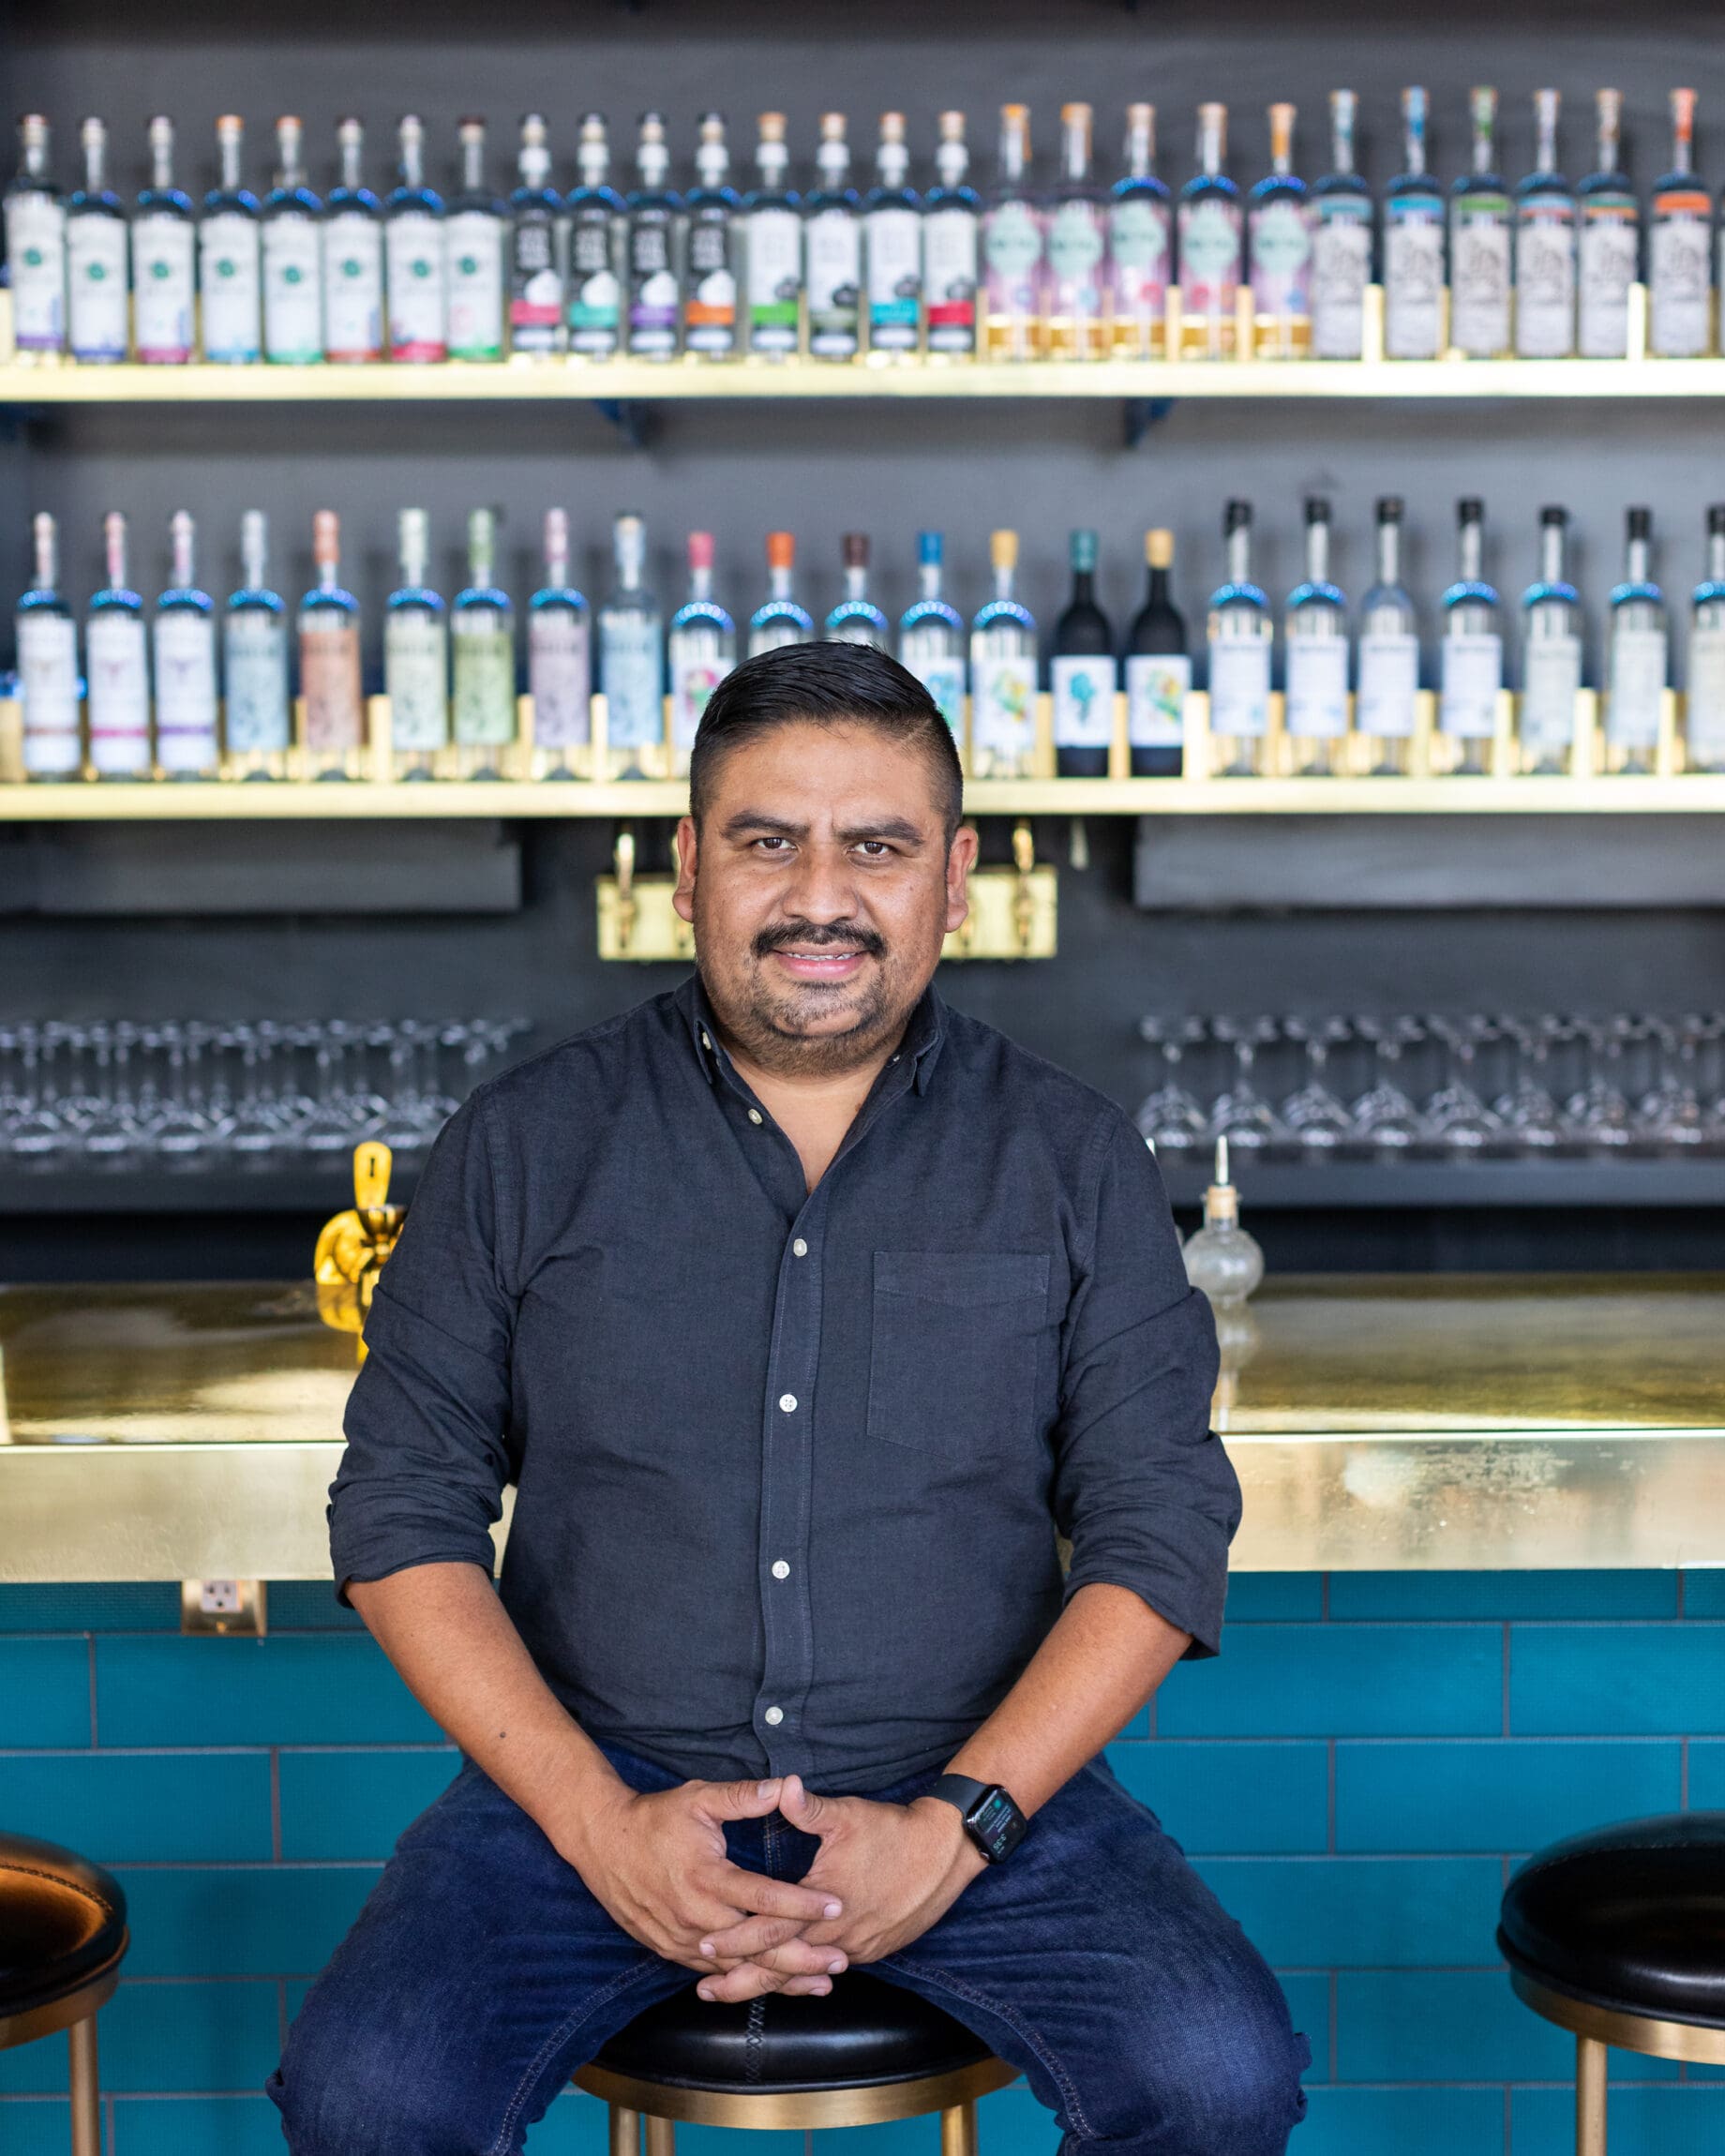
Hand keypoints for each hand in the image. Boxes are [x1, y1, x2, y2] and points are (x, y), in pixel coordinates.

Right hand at [555, 1775, 846, 1994]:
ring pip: (738, 1969)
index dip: (802, 1903)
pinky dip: (746, 1980)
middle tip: (841, 1961)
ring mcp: (682, 1939)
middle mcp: (696, 1916)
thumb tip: (785, 1786)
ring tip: (820, 1983)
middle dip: (802, 1957)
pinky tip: (772, 1985)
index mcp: (706, 1878)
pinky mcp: (671, 1949)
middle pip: (756, 1946)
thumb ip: (743, 1796)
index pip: (764, 1897)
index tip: (836, 1905)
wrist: (602, 1843)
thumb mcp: (699, 1798)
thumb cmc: (654, 1818)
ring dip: (780, 1978)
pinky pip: (715, 1973)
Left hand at [693, 1777, 985, 2000]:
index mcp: (824, 1906)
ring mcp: (858, 1948)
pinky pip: (830, 1968)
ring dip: (773, 1982)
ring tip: (738, 1990)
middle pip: (782, 1967)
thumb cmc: (893, 1832)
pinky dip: (805, 1976)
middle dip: (742, 1980)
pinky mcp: (875, 1950)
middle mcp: (838, 1937)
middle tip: (705, 1991)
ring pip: (807, 1973)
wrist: (945, 1852)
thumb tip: (781, 1785)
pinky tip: (791, 1979)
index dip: (734, 1940)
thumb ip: (807, 1808)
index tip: (704, 1947)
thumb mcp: (846, 1815)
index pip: (769, 1931)